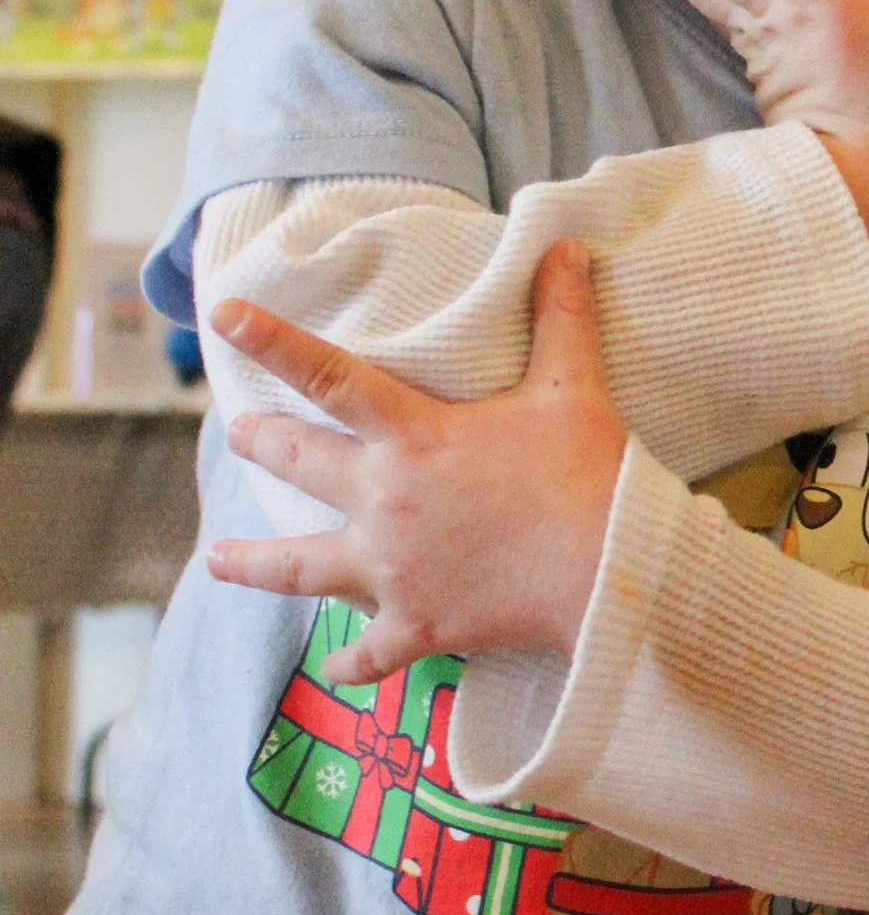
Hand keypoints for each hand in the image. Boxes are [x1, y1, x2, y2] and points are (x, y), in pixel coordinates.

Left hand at [204, 241, 625, 685]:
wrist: (604, 570)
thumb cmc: (587, 475)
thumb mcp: (573, 388)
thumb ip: (561, 318)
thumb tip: (567, 248)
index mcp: (413, 438)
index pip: (328, 377)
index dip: (273, 342)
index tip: (224, 316)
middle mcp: (383, 501)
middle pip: (300, 465)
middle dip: (263, 445)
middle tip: (237, 433)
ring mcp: (392, 569)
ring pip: (302, 567)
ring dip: (255, 564)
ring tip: (217, 560)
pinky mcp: (415, 624)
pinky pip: (368, 651)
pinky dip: (350, 661)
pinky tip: (334, 666)